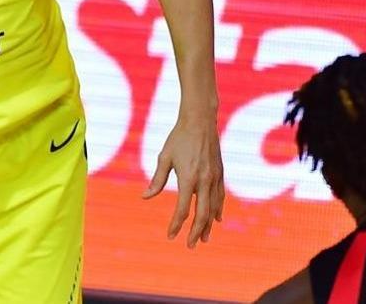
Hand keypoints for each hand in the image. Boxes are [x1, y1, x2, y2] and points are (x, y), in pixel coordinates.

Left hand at [141, 116, 224, 247]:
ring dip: (209, 225)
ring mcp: (215, 177)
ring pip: (214, 208)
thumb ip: (157, 179)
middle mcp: (204, 180)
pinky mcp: (220, 173)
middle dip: (196, 232)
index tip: (170, 235)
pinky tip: (217, 218)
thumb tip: (145, 197)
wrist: (200, 120)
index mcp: (188, 178)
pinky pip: (220, 196)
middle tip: (190, 246)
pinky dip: (218, 209)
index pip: (182, 209)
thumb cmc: (179, 138)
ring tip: (204, 238)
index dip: (176, 224)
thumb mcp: (164, 157)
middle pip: (202, 214)